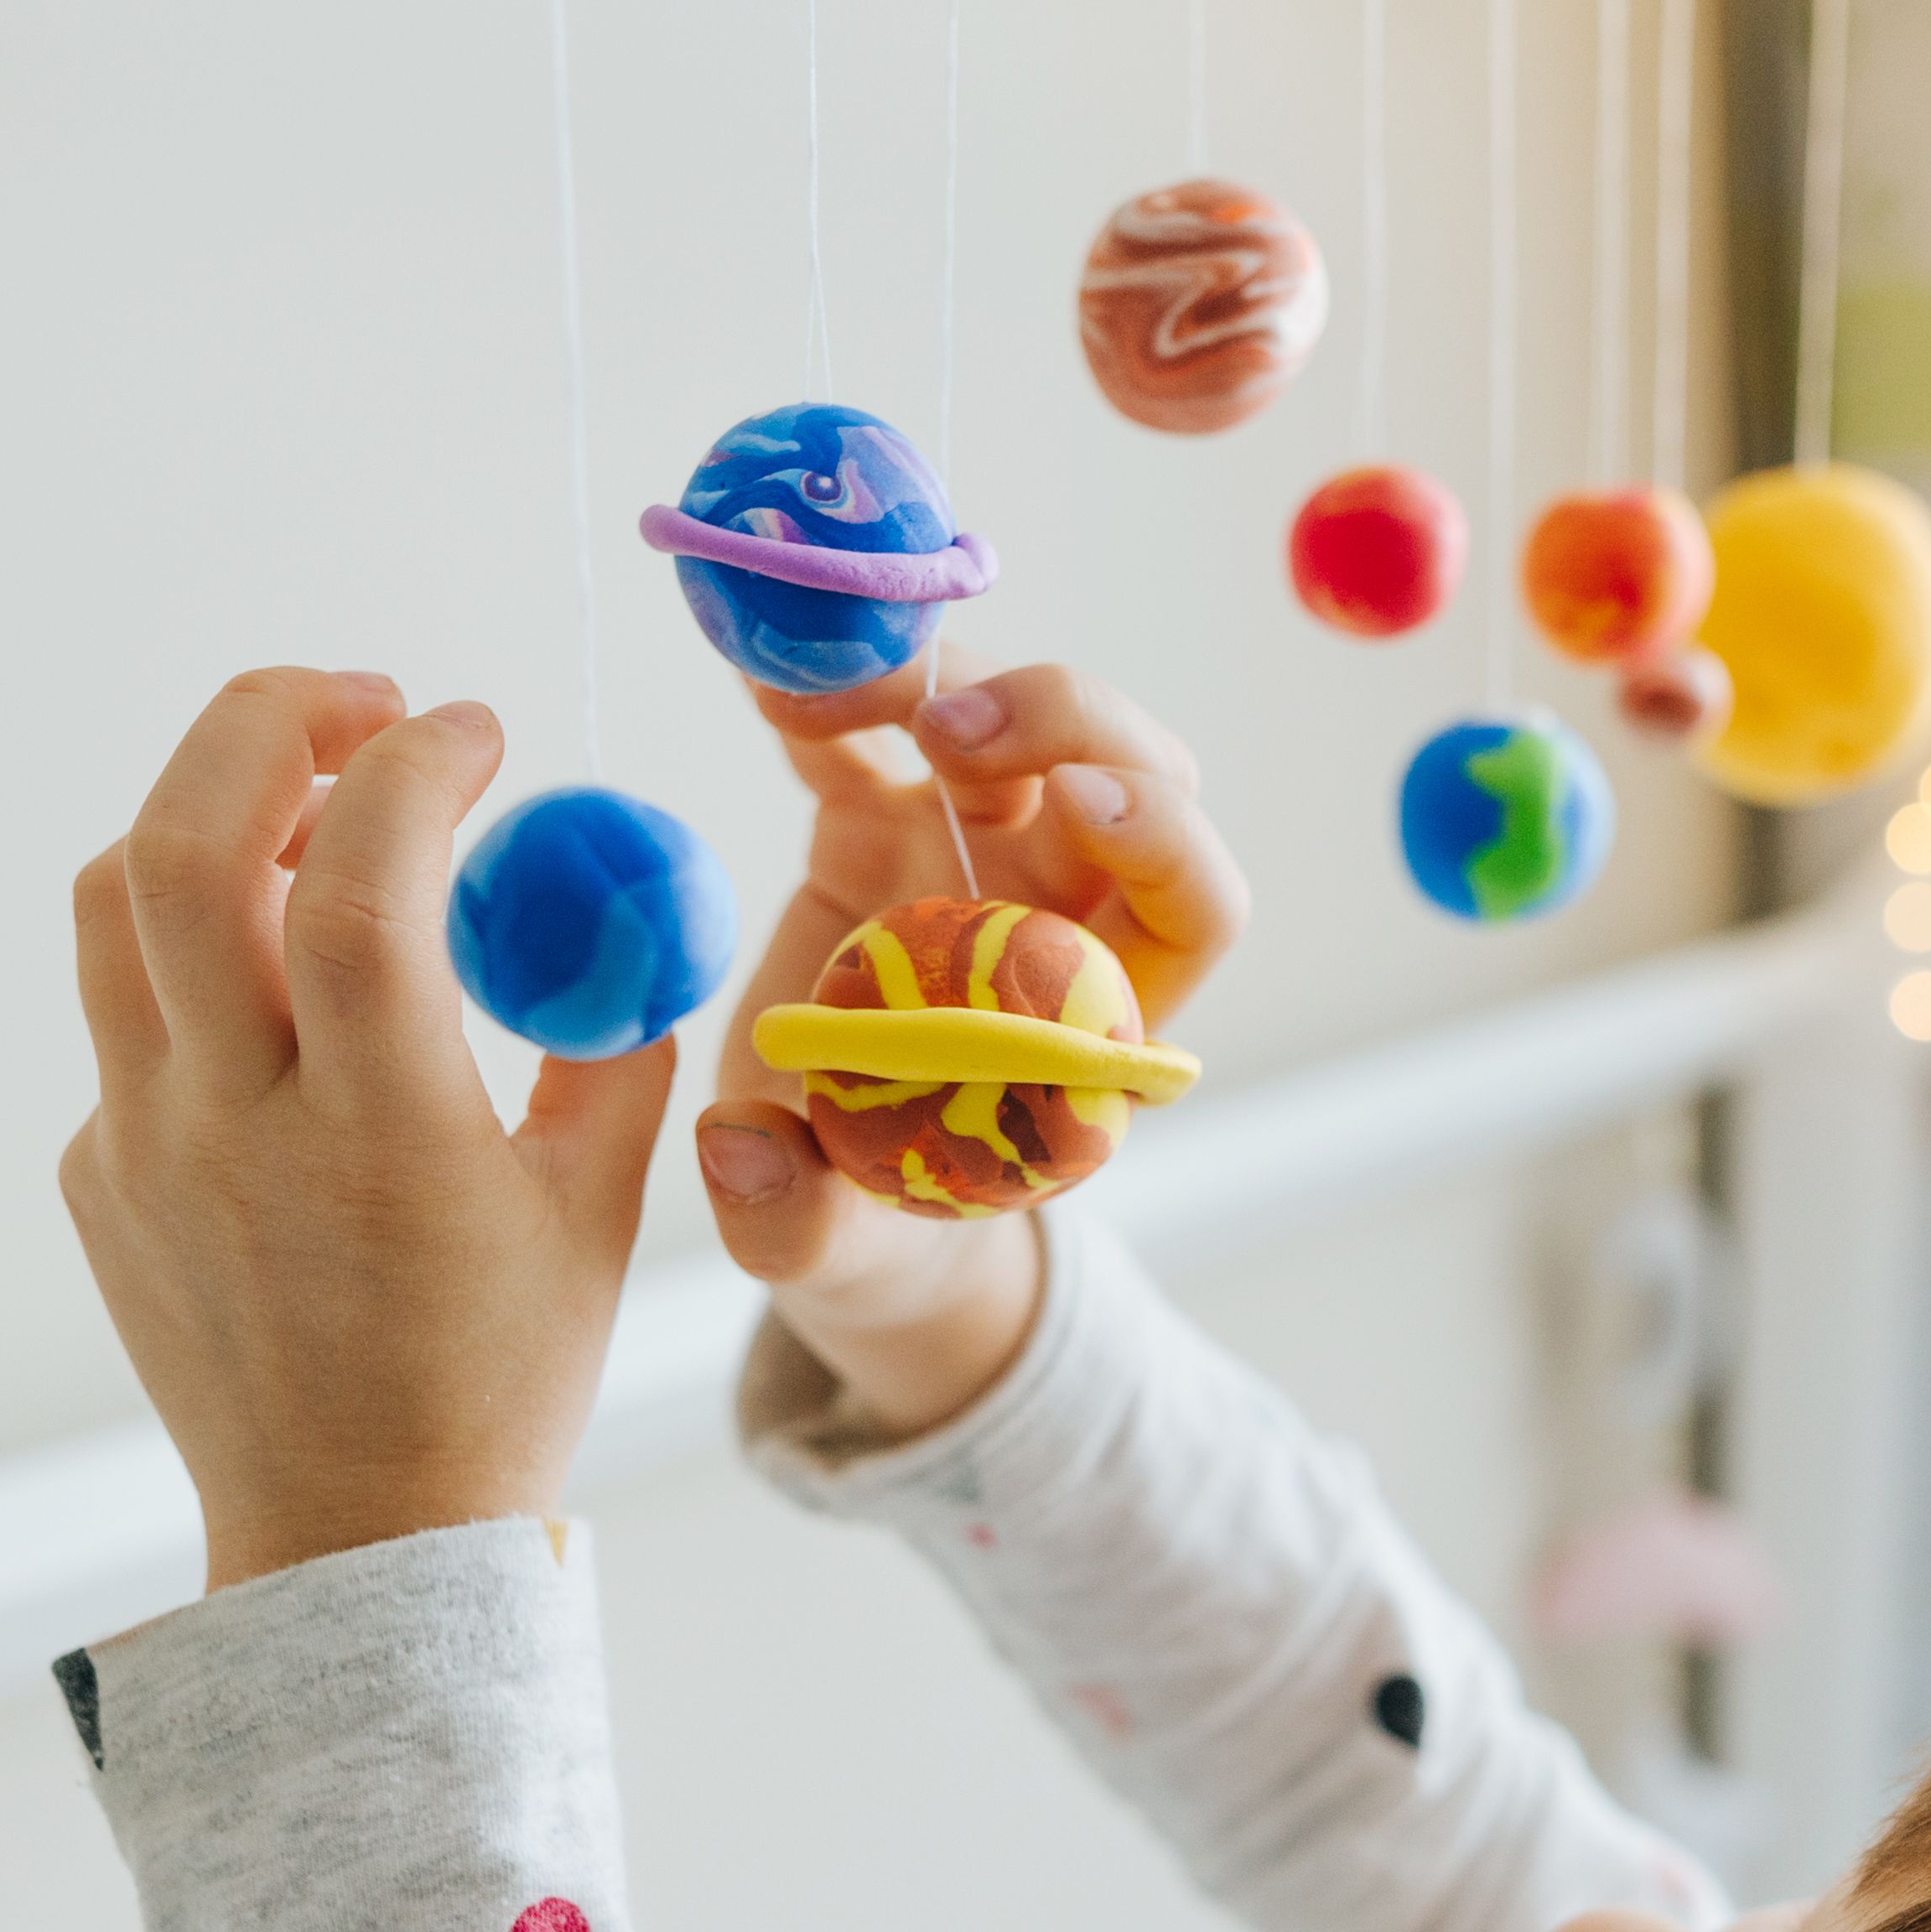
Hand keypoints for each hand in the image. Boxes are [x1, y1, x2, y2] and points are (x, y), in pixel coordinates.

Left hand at [60, 669, 675, 1587]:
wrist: (357, 1546)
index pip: (354, 878)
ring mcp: (143, 1148)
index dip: (414, 766)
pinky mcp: (102, 1176)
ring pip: (117, 903)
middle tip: (363, 708)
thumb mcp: (595, 1216)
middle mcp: (232, 1127)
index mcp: (377, 1134)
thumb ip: (614, 1049)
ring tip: (310, 814)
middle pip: (178, 844)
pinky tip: (292, 994)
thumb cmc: (500, 1383)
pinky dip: (206, 953)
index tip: (476, 733)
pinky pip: (128, 1013)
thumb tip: (620, 908)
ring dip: (212, 814)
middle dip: (267, 722)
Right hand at [692, 656, 1247, 1433]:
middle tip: (947, 727)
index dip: (1162, 838)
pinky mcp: (880, 825)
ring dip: (932, 677)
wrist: (820, 1186)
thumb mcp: (837, 1254)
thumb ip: (794, 1218)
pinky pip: (875, 728)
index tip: (1082, 804)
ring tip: (823, 693)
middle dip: (1058, 720)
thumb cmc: (874, 1233)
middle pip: (1125, 770)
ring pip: (1010, 719)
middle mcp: (1060, 913)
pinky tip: (766, 681)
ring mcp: (975, 853)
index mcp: (1096, 1016)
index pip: (1194, 904)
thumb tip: (736, 1151)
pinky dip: (828, 693)